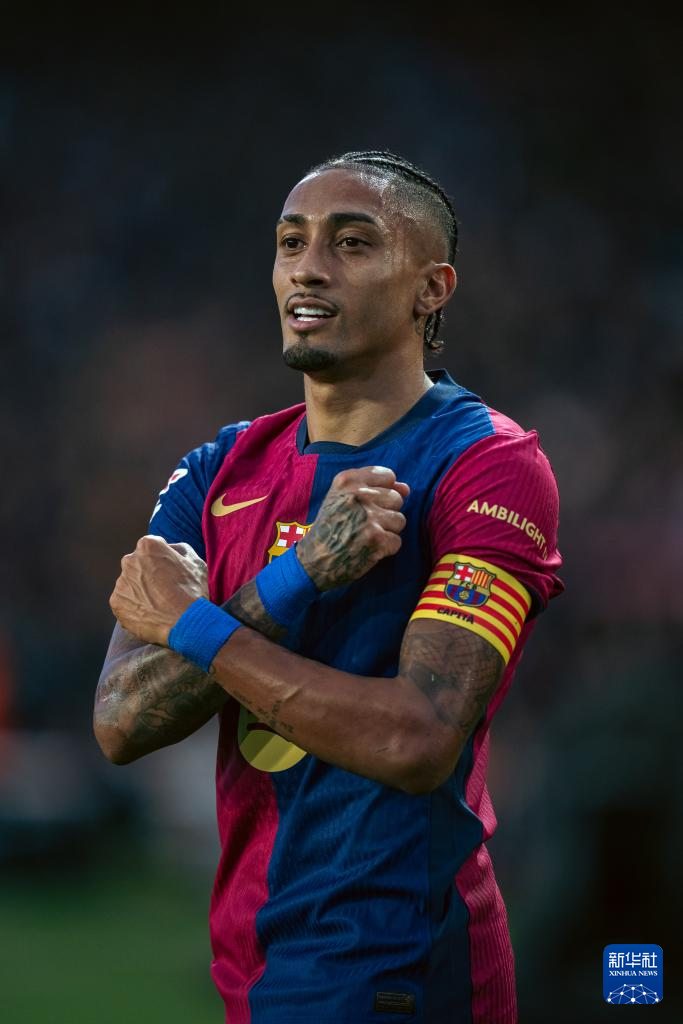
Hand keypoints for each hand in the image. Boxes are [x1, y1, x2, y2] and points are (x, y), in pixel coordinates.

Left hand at [110, 537, 209, 645]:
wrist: (185, 622)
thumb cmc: (193, 591)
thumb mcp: (196, 562)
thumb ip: (179, 550)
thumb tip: (171, 550)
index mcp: (148, 546)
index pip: (151, 548)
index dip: (162, 560)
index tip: (169, 572)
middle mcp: (129, 560)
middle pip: (137, 565)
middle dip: (147, 574)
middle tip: (163, 590)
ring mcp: (121, 582)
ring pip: (130, 585)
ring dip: (140, 592)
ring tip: (157, 605)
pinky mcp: (116, 603)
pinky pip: (124, 603)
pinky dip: (134, 608)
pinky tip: (150, 614)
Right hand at [296, 466, 408, 590]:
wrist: (313, 561)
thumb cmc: (330, 528)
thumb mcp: (342, 499)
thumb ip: (375, 487)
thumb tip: (406, 488)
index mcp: (347, 480)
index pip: (388, 476)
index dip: (383, 492)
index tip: (367, 504)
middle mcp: (358, 495)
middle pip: (396, 499)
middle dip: (385, 513)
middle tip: (362, 524)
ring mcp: (368, 517)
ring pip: (400, 520)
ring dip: (387, 531)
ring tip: (365, 536)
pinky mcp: (376, 539)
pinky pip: (397, 541)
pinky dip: (385, 549)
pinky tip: (368, 549)